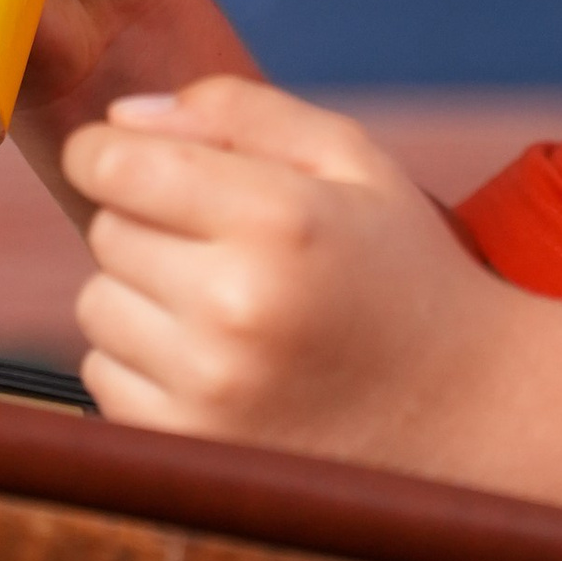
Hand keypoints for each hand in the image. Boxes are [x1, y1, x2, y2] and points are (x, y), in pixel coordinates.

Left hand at [65, 75, 516, 464]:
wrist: (465, 411)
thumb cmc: (402, 269)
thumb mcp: (353, 162)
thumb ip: (240, 114)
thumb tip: (121, 120)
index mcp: (281, 219)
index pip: (113, 164)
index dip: (109, 153)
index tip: (136, 167)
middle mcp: (236, 306)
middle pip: (105, 232)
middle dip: (150, 227)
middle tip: (231, 249)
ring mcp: (208, 388)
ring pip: (96, 306)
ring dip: (142, 299)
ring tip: (232, 312)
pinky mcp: (187, 446)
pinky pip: (103, 377)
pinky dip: (146, 366)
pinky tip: (224, 366)